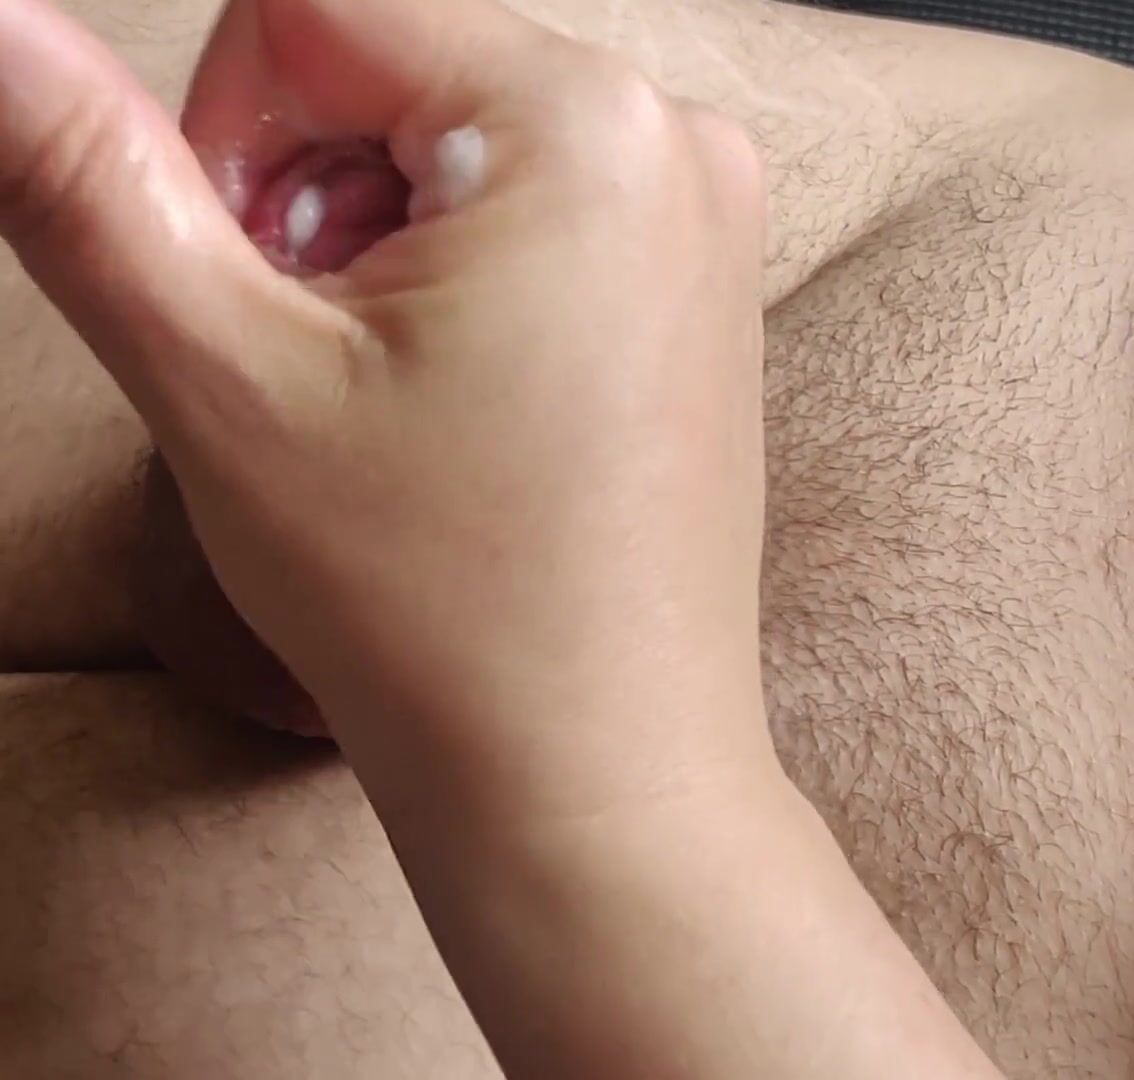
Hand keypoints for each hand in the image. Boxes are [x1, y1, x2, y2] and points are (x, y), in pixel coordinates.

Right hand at [1, 4, 1001, 1074]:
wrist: (595, 772)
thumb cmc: (440, 602)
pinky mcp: (696, 284)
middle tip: (321, 372)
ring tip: (391, 406)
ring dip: (368, 248)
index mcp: (585, 121)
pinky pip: (527, 210)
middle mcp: (674, 140)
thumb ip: (81, 175)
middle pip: (385, 70)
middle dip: (303, 201)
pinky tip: (455, 410)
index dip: (224, 141)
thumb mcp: (221, 375)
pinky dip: (452, 280)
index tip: (248, 292)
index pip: (310, 8)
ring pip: (447, 143)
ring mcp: (701, 215)